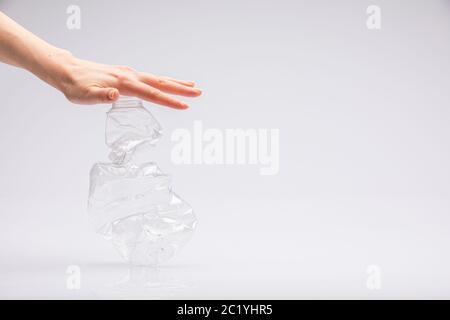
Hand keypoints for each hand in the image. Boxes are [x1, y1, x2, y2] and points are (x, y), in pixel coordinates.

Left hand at [52, 53, 201, 108]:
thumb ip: (99, 96)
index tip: (184, 106)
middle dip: (181, 89)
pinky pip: (150, 78)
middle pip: (161, 83)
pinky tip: (166, 84)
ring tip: (192, 86)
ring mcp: (129, 74)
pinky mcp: (126, 75)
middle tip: (199, 92)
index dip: (169, 101)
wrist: (67, 70)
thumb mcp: (83, 96)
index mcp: (123, 83)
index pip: (151, 94)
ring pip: (157, 79)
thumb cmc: (75, 86)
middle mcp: (129, 76)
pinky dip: (163, 81)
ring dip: (176, 83)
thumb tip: (115, 95)